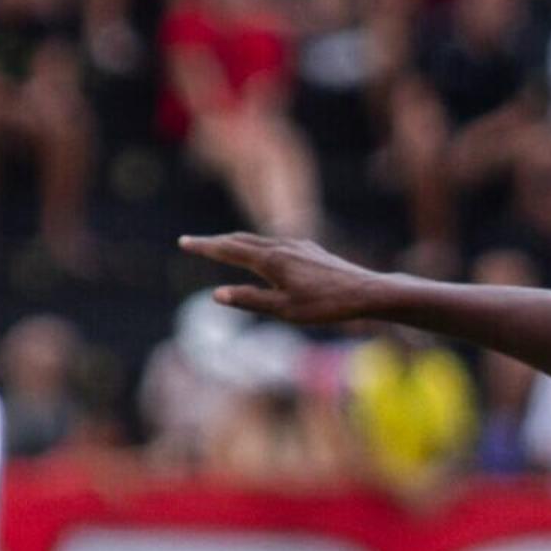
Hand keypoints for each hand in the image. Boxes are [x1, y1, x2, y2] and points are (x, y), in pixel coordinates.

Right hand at [179, 231, 394, 328]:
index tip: (183, 242)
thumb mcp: (285, 310)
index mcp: (271, 260)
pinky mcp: (310, 249)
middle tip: (192, 242)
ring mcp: (297, 244)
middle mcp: (282, 246)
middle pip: (240, 240)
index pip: (228, 250)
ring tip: (221, 246)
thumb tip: (217, 295)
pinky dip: (258, 245)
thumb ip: (251, 300)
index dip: (204, 247)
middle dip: (215, 242)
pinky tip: (263, 252)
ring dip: (236, 242)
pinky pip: (275, 243)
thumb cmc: (327, 306)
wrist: (367, 292)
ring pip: (258, 239)